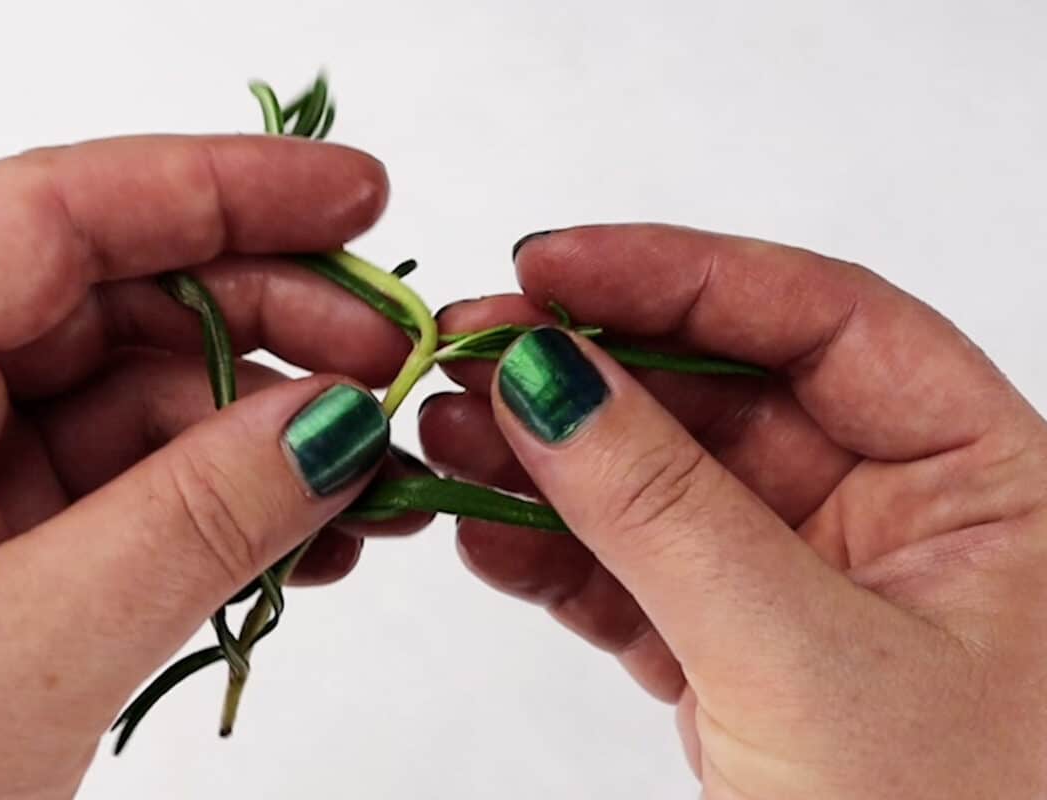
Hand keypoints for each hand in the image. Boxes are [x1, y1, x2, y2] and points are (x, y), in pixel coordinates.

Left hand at [0, 135, 425, 798]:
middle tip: (390, 367)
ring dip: (271, 434)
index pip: (55, 216)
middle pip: (116, 299)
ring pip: (143, 400)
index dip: (221, 188)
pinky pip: (140, 485)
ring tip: (374, 483)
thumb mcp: (33, 642)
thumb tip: (340, 421)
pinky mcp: (0, 541)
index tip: (356, 197)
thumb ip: (203, 516)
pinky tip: (316, 537)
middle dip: (273, 324)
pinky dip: (235, 504)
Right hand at [420, 225, 1046, 797]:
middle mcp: (897, 514)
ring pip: (660, 481)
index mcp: (981, 479)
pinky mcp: (735, 648)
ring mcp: (805, 581)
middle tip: (468, 354)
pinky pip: (634, 571)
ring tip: (443, 434)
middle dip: (589, 370)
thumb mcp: (802, 658)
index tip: (553, 266)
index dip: (681, 275)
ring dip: (548, 456)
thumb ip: (664, 511)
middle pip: (720, 395)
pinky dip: (552, 550)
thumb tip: (548, 376)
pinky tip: (478, 524)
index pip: (823, 322)